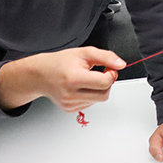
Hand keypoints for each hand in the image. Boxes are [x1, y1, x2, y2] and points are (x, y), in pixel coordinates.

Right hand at [0, 46, 125, 112]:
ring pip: (99, 100)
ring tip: (89, 78)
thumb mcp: (85, 53)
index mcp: (74, 79)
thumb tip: (121, 64)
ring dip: (99, 89)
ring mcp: (69, 104)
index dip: (111, 74)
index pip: (104, 82)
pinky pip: (90, 103)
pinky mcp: (70, 109)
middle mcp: (70, 94)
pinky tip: (82, 86)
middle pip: (104, 94)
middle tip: (102, 73)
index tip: (108, 68)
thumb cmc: (61, 62)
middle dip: (107, 83)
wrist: (40, 74)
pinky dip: (91, 94)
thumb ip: (106, 57)